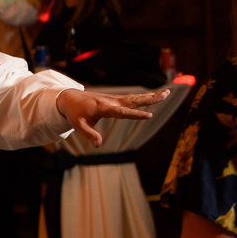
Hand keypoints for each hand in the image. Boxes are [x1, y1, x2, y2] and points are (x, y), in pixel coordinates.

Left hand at [55, 88, 169, 148]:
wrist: (69, 98)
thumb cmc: (74, 113)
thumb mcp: (78, 125)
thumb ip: (89, 135)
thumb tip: (98, 145)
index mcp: (104, 108)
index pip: (122, 112)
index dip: (136, 114)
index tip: (150, 115)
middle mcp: (112, 101)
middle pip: (134, 100)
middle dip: (150, 98)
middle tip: (166, 94)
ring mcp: (114, 99)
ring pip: (135, 97)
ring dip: (151, 96)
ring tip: (167, 92)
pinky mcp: (116, 99)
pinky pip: (132, 98)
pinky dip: (144, 96)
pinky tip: (155, 96)